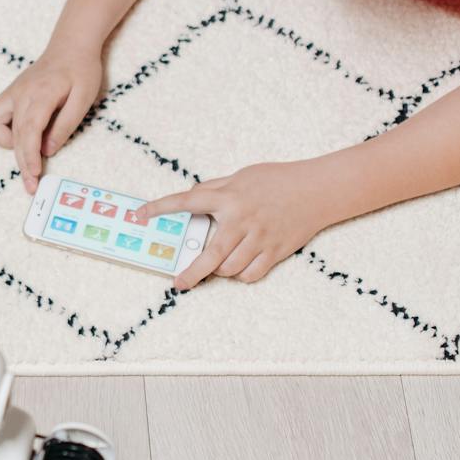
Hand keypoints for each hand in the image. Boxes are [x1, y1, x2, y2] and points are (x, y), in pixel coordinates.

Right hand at [0, 46, 105, 194]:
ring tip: (27, 157)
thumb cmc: (81, 70)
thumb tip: (48, 148)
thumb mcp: (84, 97)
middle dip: (22, 163)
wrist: (70, 46)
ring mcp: (12, 93)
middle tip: (31, 186)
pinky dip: (1, 132)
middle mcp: (21, 93)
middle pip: (15, 134)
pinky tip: (18, 136)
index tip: (33, 174)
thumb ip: (66, 123)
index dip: (29, 155)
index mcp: (41, 93)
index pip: (29, 130)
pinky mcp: (10, 95)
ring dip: (9, 147)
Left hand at [140, 162, 335, 290]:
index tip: (142, 214)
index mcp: (229, 197)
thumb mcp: (241, 176)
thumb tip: (192, 196)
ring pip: (229, 268)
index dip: (161, 207)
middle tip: (178, 283)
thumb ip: (215, 188)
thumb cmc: (277, 180)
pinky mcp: (275, 251)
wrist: (318, 190)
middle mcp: (242, 219)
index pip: (187, 201)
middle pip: (210, 254)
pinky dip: (241, 275)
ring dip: (219, 271)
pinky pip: (251, 274)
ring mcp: (260, 238)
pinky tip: (239, 267)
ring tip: (217, 265)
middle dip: (191, 272)